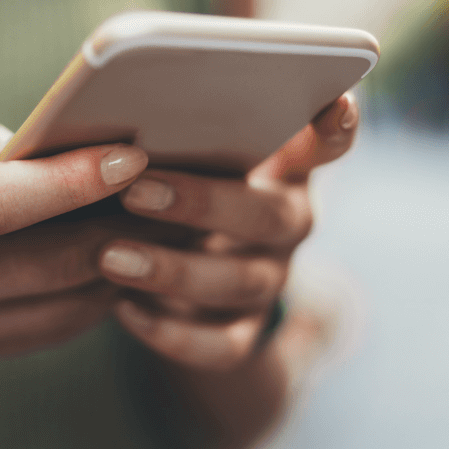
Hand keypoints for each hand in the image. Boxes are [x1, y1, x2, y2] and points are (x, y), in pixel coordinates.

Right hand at [0, 82, 148, 410]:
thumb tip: (16, 134)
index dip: (72, 181)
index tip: (130, 154)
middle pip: (51, 264)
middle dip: (120, 224)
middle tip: (169, 180)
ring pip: (63, 308)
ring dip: (115, 264)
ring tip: (151, 214)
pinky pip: (44, 330)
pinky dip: (87, 294)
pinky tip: (106, 254)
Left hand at [97, 93, 358, 371]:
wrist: (173, 267)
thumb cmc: (172, 176)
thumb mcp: (185, 148)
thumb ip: (179, 130)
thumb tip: (121, 111)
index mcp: (284, 164)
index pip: (330, 141)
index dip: (338, 125)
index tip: (337, 103)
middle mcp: (289, 220)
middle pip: (269, 215)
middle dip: (201, 203)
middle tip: (134, 190)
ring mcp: (271, 279)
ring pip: (240, 282)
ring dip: (172, 270)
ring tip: (111, 256)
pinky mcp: (243, 332)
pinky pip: (220, 346)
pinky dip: (170, 333)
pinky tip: (122, 308)